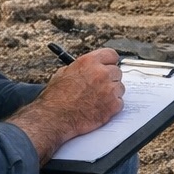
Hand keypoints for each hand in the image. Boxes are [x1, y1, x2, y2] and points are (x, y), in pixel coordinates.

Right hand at [8, 49, 124, 160]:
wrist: (54, 118)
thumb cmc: (55, 98)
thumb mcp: (63, 73)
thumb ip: (81, 67)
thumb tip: (89, 67)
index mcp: (89, 62)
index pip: (111, 55)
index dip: (109, 62)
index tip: (109, 66)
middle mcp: (101, 73)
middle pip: (117, 72)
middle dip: (110, 79)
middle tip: (101, 87)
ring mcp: (109, 89)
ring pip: (120, 88)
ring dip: (112, 93)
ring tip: (97, 100)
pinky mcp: (113, 105)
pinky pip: (120, 103)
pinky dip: (112, 107)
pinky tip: (99, 108)